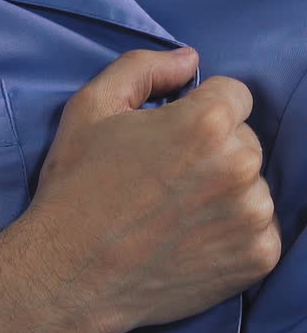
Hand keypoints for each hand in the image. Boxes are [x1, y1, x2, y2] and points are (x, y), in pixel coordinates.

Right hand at [25, 47, 281, 332]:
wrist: (70, 273)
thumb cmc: (77, 185)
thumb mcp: (93, 105)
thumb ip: (145, 68)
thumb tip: (190, 60)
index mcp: (206, 122)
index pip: (233, 94)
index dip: (198, 109)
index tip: (171, 134)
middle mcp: (239, 166)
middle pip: (244, 139)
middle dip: (213, 148)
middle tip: (166, 176)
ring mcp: (253, 216)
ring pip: (252, 184)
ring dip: (225, 190)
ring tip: (176, 210)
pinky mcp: (258, 258)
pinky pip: (261, 228)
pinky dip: (234, 230)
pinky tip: (191, 237)